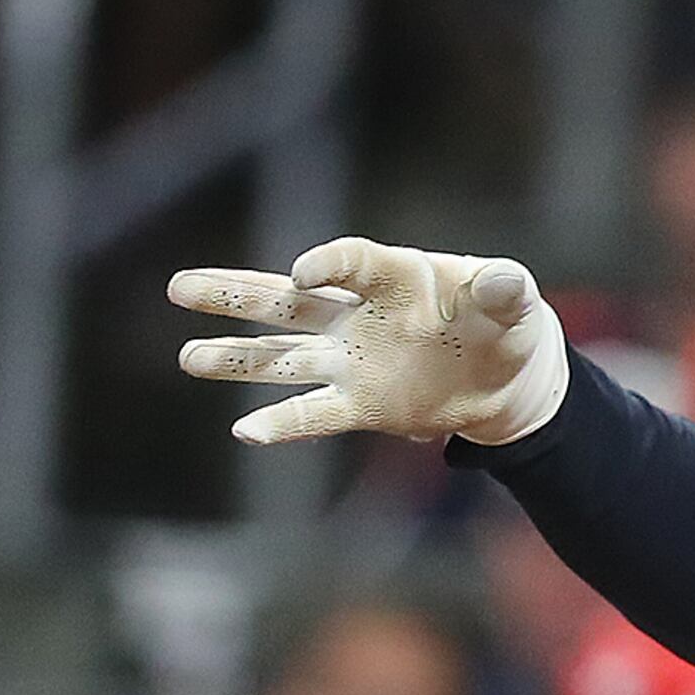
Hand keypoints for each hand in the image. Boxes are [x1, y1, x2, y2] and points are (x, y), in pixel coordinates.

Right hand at [172, 237, 571, 446]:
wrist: (512, 379)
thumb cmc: (508, 324)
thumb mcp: (515, 303)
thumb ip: (505, 290)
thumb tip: (505, 281)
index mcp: (397, 279)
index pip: (353, 263)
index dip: (328, 263)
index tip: (305, 272)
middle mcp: (361, 317)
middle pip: (289, 303)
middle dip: (235, 295)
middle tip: (179, 287)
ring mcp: (355, 362)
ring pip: (285, 356)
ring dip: (237, 359)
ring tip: (189, 358)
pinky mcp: (362, 404)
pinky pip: (315, 413)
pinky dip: (284, 424)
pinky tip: (245, 431)